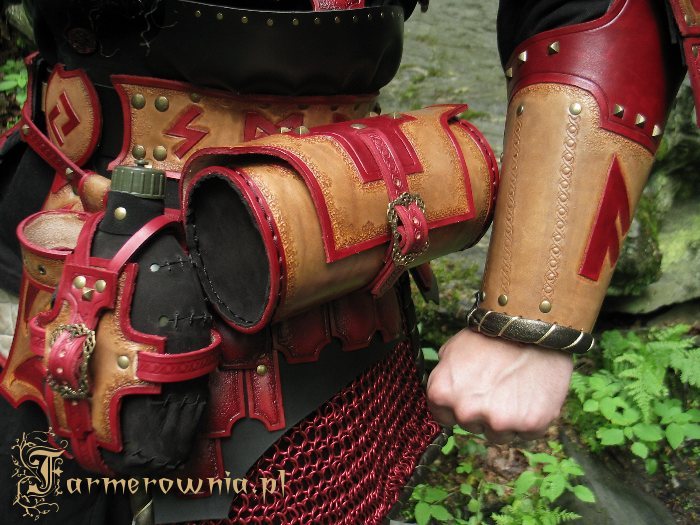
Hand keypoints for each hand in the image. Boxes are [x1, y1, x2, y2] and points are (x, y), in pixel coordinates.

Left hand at [426, 329, 573, 442]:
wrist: (531, 327)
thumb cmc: (490, 335)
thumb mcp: (452, 348)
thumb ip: (442, 376)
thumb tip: (441, 393)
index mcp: (441, 394)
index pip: (444, 417)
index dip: (458, 406)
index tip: (472, 393)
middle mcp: (465, 412)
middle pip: (471, 427)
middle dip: (483, 412)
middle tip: (498, 386)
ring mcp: (498, 422)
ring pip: (499, 435)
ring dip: (507, 419)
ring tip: (516, 389)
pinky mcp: (529, 426)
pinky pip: (527, 433)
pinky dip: (531, 419)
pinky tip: (533, 395)